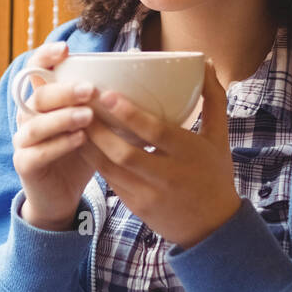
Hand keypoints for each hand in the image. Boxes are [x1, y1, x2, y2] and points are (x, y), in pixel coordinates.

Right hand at [12, 41, 97, 230]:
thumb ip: (104, 99)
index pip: (35, 70)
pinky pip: (37, 152)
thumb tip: (133, 64)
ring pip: (35, 124)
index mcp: (42, 101)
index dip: (45, 56)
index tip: (66, 50)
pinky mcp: (25, 164)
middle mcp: (27, 116)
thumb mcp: (95, 123)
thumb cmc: (80, 152)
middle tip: (91, 89)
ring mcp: (23, 141)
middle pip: (38, 96)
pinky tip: (80, 140)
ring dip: (62, 118)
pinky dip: (59, 145)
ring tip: (88, 116)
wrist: (61, 196)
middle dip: (64, 91)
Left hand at [77, 59, 241, 247]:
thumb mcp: (219, 137)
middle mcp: (168, 175)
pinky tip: (81, 143)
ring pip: (110, 168)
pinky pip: (109, 181)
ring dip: (88, 145)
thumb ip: (213, 99)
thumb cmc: (215, 175)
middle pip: (125, 152)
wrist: (213, 228)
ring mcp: (149, 194)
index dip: (130, 114)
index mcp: (189, 153)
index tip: (106, 95)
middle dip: (98, 130)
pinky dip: (94, 161)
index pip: (156, 132)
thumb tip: (207, 63)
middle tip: (77, 104)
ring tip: (71, 121)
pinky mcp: (136, 206)